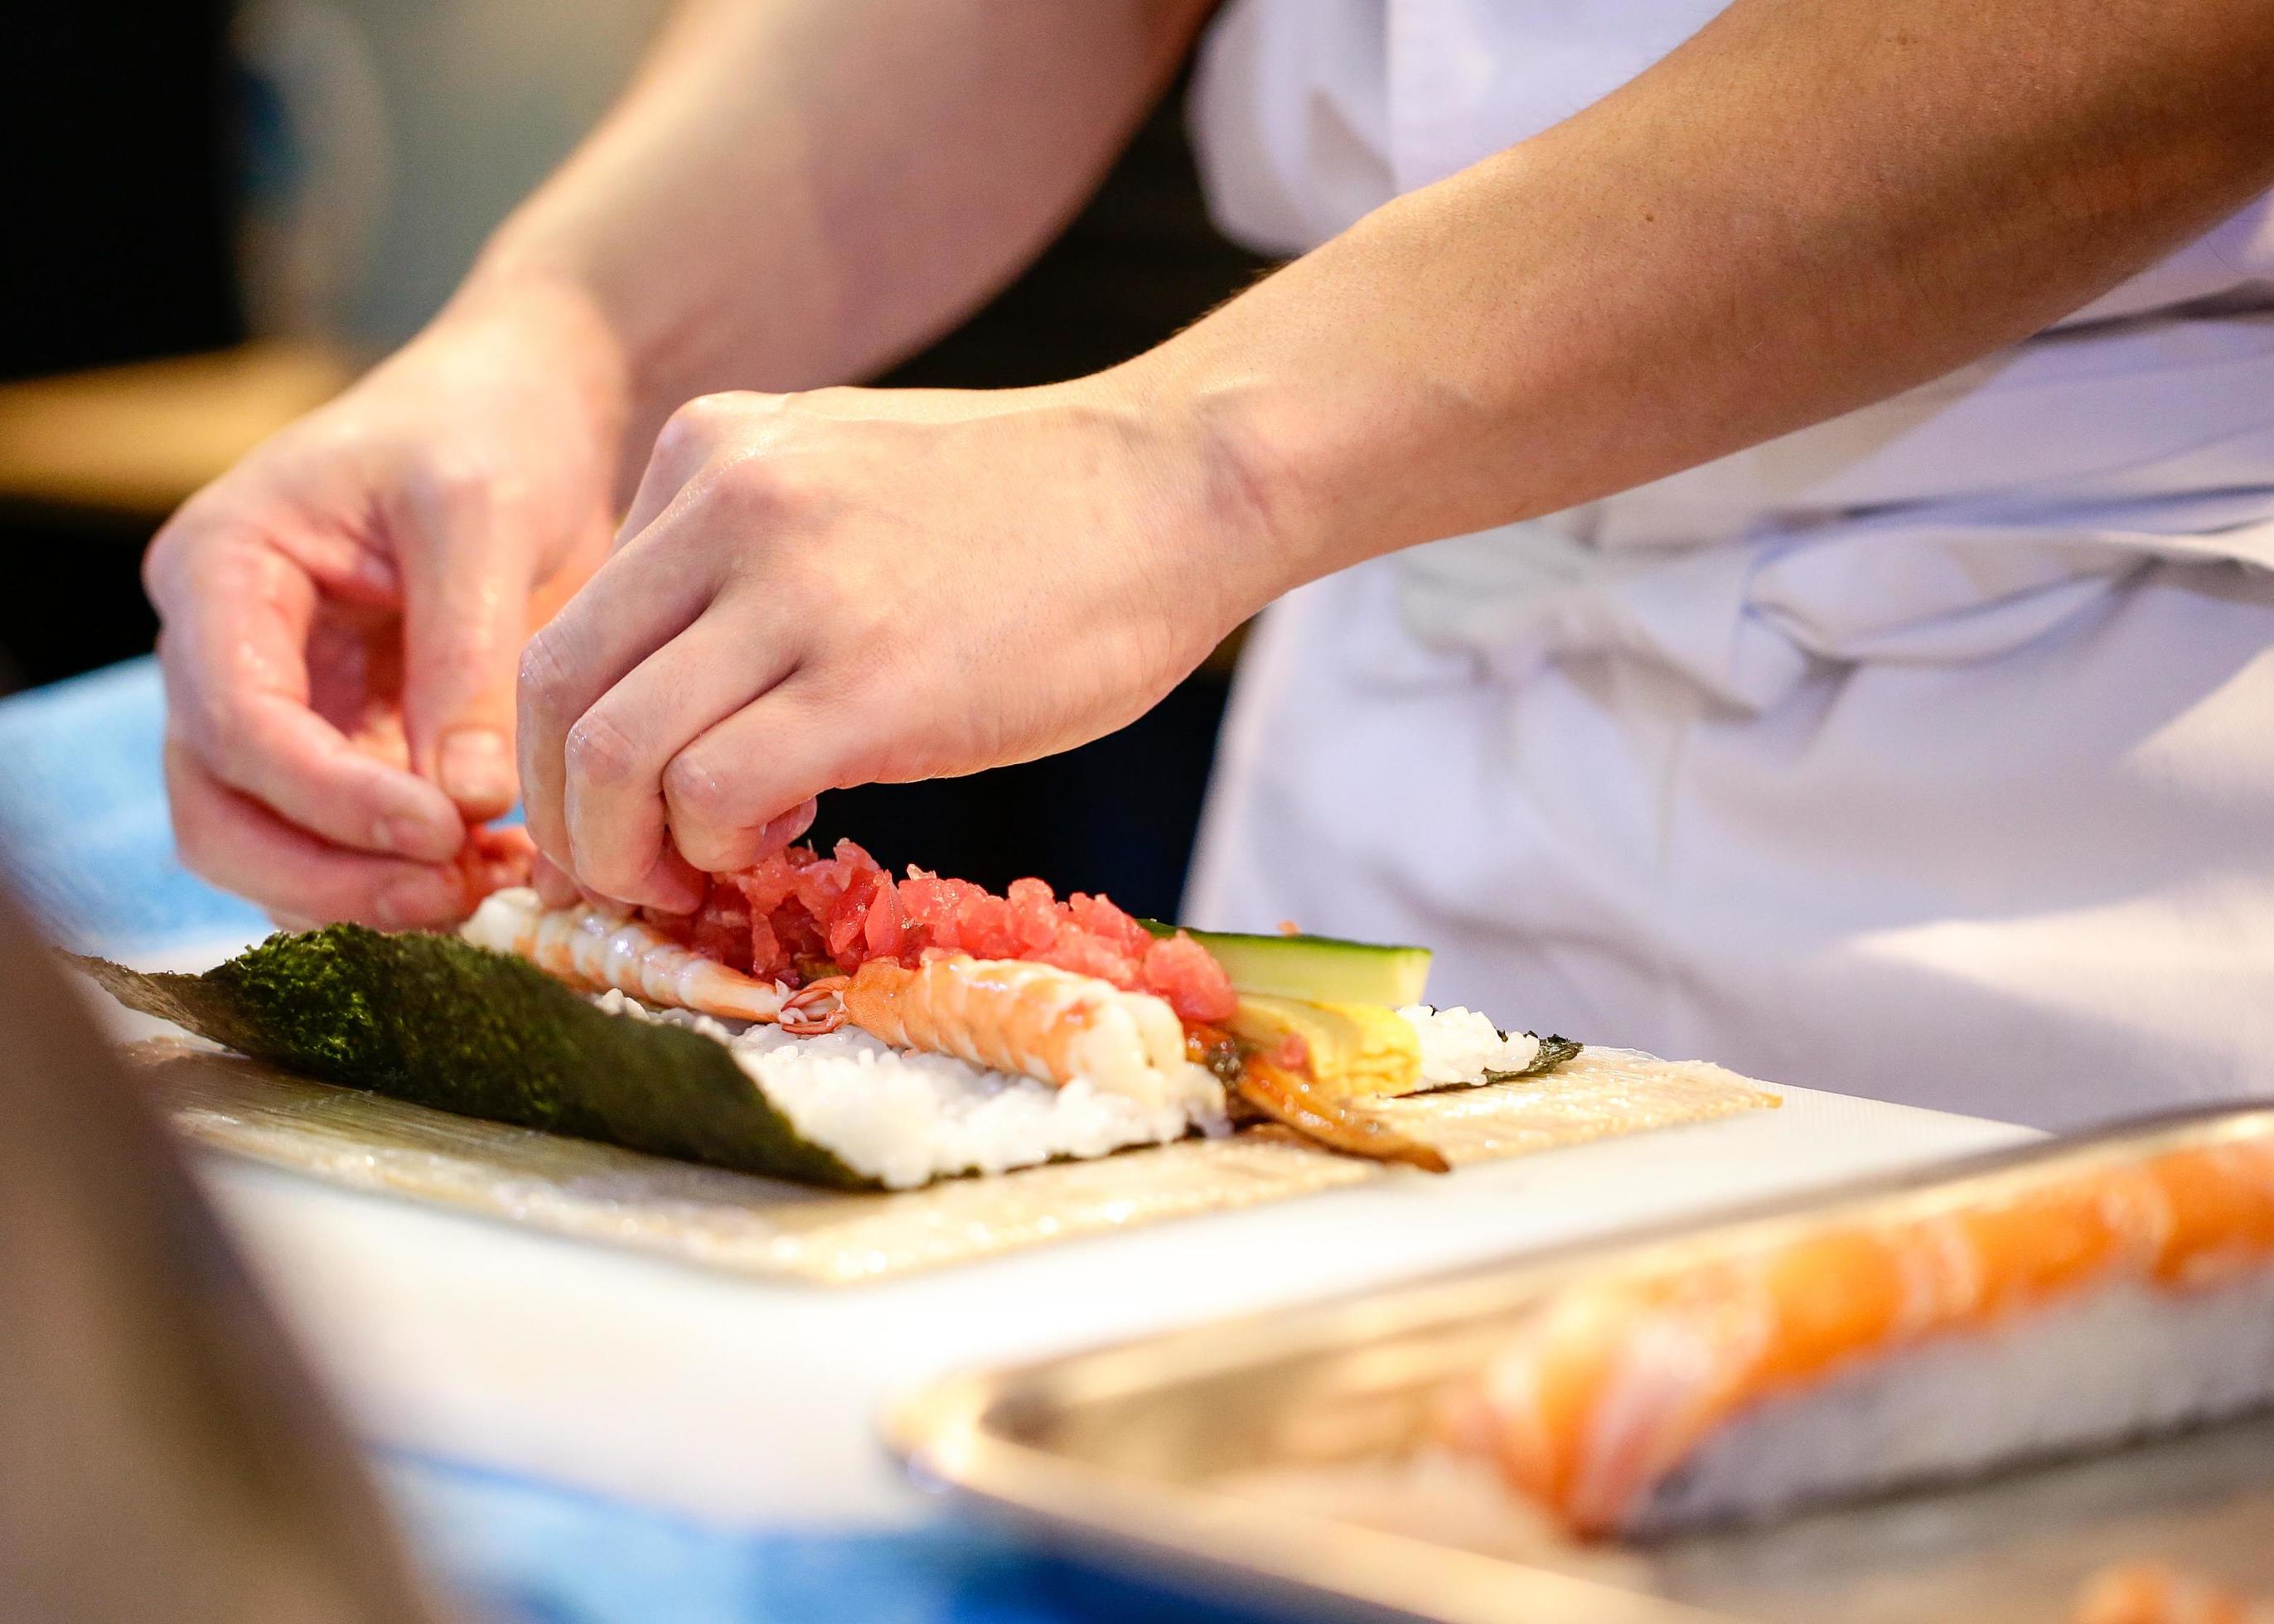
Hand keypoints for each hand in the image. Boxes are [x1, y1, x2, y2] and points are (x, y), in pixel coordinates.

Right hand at [145, 292, 622, 927]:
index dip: (328, 799)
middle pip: (223, 814)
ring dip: (371, 891)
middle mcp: (222, 651)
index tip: (438, 829)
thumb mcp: (483, 517)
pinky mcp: (344, 745)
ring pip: (273, 850)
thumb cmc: (492, 432)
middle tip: (455, 892)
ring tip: (489, 884)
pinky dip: (410, 873)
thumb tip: (465, 805)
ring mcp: (276, 706)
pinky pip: (346, 842)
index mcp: (222, 570)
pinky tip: (499, 866)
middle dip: (331, 874)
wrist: (528, 417)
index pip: (236, 723)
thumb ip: (467, 659)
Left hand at [517, 378, 1272, 909]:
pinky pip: (713, 790)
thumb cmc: (1035, 509)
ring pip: (611, 753)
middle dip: (566, 817)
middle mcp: (725, 505)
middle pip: (555, 693)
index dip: (567, 752)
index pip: (570, 627)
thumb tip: (689, 706)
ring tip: (698, 871)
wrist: (1178, 488)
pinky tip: (781, 837)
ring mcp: (794, 591)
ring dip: (628, 850)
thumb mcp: (847, 477)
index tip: (621, 813)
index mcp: (707, 452)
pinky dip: (718, 845)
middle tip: (625, 874)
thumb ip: (744, 562)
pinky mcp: (870, 683)